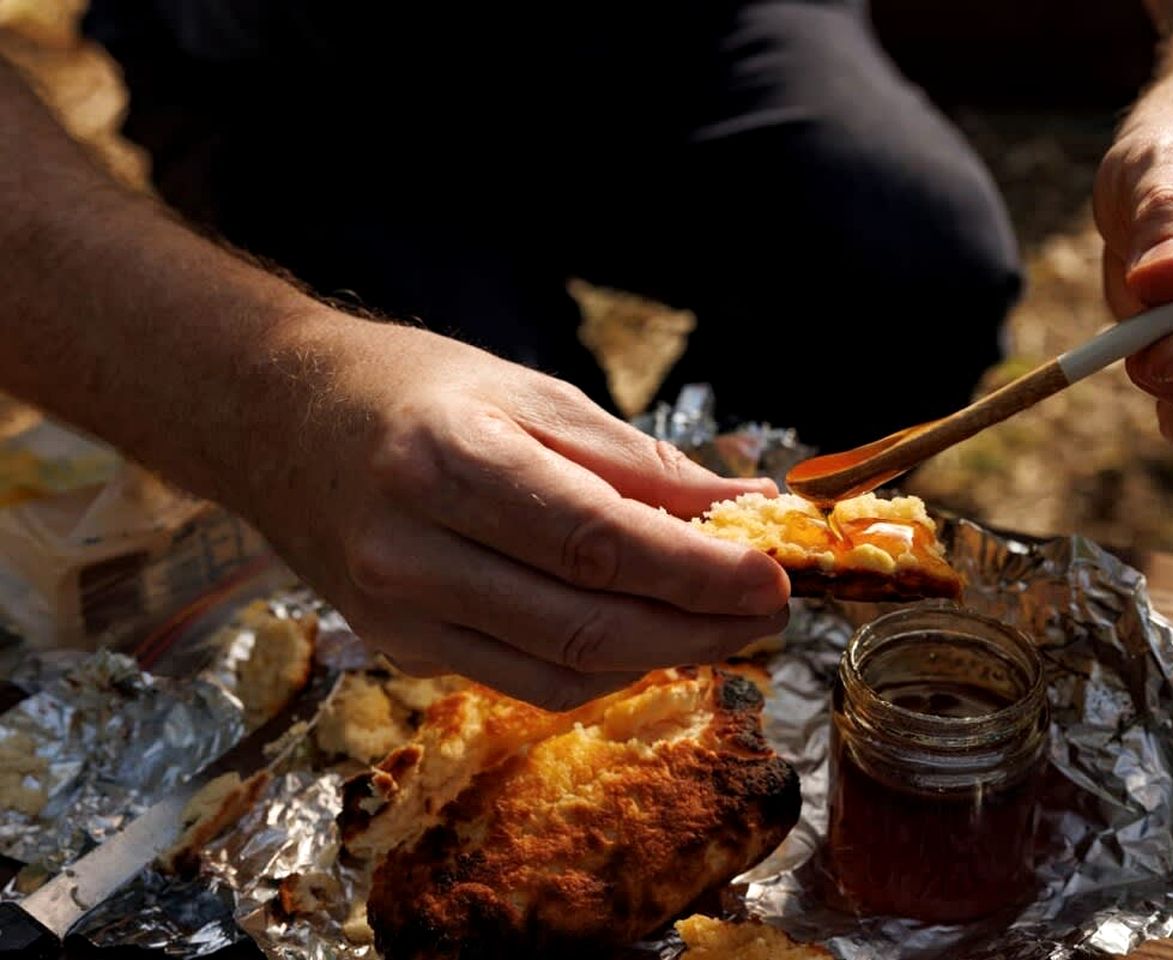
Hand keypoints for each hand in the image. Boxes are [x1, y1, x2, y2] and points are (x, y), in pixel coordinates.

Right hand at [238, 317, 789, 708]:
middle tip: (767, 610)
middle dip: (697, 627)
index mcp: (448, 461)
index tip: (772, 577)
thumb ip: (635, 460)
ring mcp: (399, 612)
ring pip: (561, 671)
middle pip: (586, 624)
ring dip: (660, 657)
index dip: (697, 572)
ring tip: (722, 623)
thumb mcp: (528, 393)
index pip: (598, 543)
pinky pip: (523, 679)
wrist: (277, 422)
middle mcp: (413, 550)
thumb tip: (742, 505)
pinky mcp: (401, 647)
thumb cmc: (410, 390)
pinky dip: (601, 667)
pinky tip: (645, 632)